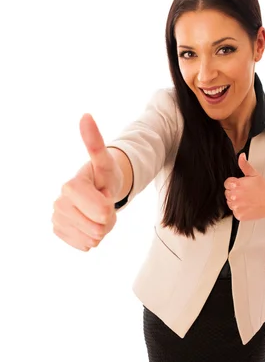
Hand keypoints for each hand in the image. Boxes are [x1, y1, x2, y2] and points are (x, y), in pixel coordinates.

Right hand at [52, 113, 122, 251]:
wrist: (97, 189)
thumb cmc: (104, 175)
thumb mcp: (105, 161)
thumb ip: (95, 143)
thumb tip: (85, 116)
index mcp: (71, 185)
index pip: (102, 211)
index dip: (110, 209)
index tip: (106, 196)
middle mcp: (59, 202)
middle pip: (98, 229)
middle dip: (107, 221)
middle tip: (104, 206)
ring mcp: (57, 217)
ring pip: (92, 239)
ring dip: (100, 230)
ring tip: (96, 214)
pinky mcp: (59, 230)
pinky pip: (84, 245)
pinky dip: (91, 238)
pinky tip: (88, 223)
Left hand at [224, 153, 264, 220]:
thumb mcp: (255, 175)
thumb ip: (245, 165)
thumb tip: (241, 156)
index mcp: (237, 185)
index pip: (226, 183)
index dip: (233, 184)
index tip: (240, 186)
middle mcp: (235, 196)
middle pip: (227, 193)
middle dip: (234, 193)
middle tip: (246, 193)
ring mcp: (236, 206)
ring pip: (230, 203)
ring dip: (236, 202)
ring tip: (247, 200)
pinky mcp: (239, 215)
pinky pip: (235, 212)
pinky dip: (240, 210)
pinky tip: (248, 206)